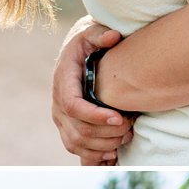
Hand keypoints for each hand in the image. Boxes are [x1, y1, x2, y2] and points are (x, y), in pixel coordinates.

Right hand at [52, 20, 132, 166]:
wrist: (78, 54)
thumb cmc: (88, 44)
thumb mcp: (92, 32)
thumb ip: (102, 34)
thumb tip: (113, 36)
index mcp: (63, 80)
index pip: (72, 105)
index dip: (95, 116)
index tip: (118, 117)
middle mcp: (57, 103)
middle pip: (78, 130)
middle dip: (107, 133)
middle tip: (131, 126)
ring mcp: (61, 119)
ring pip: (77, 144)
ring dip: (104, 145)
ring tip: (126, 137)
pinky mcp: (67, 128)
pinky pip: (76, 150)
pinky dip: (94, 156)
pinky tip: (114, 154)